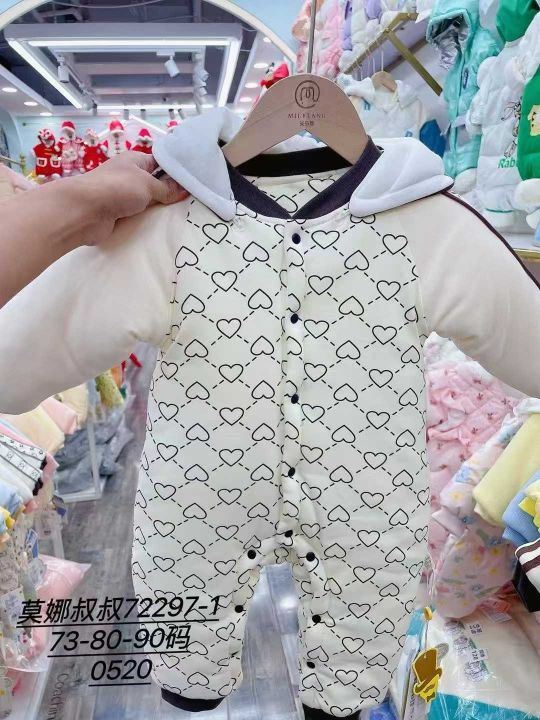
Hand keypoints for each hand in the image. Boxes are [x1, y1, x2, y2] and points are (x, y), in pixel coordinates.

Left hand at [66, 151, 187, 245]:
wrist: (85, 211)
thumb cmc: (116, 188)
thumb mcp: (147, 184)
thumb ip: (166, 188)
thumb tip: (184, 189)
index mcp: (135, 160)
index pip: (160, 162)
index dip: (175, 171)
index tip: (193, 182)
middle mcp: (129, 176)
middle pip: (155, 183)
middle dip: (169, 193)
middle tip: (191, 202)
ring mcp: (122, 196)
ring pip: (147, 202)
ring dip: (158, 209)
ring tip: (181, 215)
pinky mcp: (118, 214)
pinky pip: (138, 216)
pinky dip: (147, 220)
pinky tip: (162, 226)